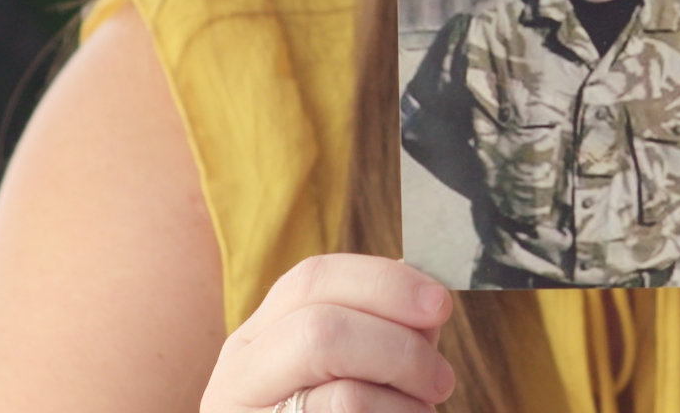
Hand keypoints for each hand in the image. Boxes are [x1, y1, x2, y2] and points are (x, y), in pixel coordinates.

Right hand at [199, 254, 456, 412]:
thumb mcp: (348, 371)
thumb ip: (382, 331)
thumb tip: (424, 294)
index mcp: (257, 340)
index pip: (311, 279)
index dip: (384, 283)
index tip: (440, 304)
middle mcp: (237, 379)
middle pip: (323, 330)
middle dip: (401, 349)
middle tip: (443, 379)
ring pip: (342, 397)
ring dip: (404, 404)